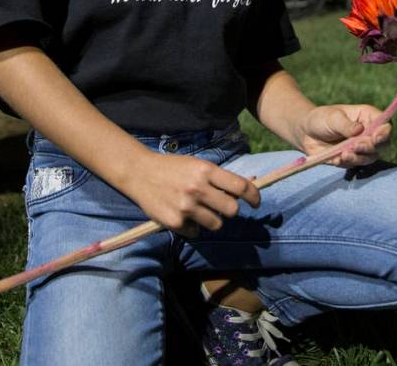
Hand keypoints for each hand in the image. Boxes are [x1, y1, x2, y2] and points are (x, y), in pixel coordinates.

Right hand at [125, 150, 259, 236]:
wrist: (140, 172)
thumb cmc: (173, 168)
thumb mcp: (197, 165)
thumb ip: (218, 178)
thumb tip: (246, 189)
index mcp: (206, 170)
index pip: (240, 186)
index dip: (254, 196)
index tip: (256, 203)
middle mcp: (198, 188)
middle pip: (232, 210)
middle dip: (230, 210)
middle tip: (221, 207)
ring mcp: (186, 207)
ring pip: (216, 224)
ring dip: (212, 220)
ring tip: (199, 210)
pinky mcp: (175, 222)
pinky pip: (196, 232)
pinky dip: (193, 227)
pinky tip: (183, 216)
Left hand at [295, 104, 391, 167]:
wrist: (306, 133)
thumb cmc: (321, 119)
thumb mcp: (333, 118)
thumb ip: (346, 125)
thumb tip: (359, 130)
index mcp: (367, 116)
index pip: (385, 124)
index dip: (384, 132)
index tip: (376, 138)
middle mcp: (369, 133)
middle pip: (383, 144)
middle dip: (371, 147)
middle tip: (357, 145)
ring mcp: (362, 148)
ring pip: (370, 157)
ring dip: (359, 156)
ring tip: (344, 154)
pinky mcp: (352, 159)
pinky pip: (355, 164)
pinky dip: (348, 162)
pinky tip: (338, 158)